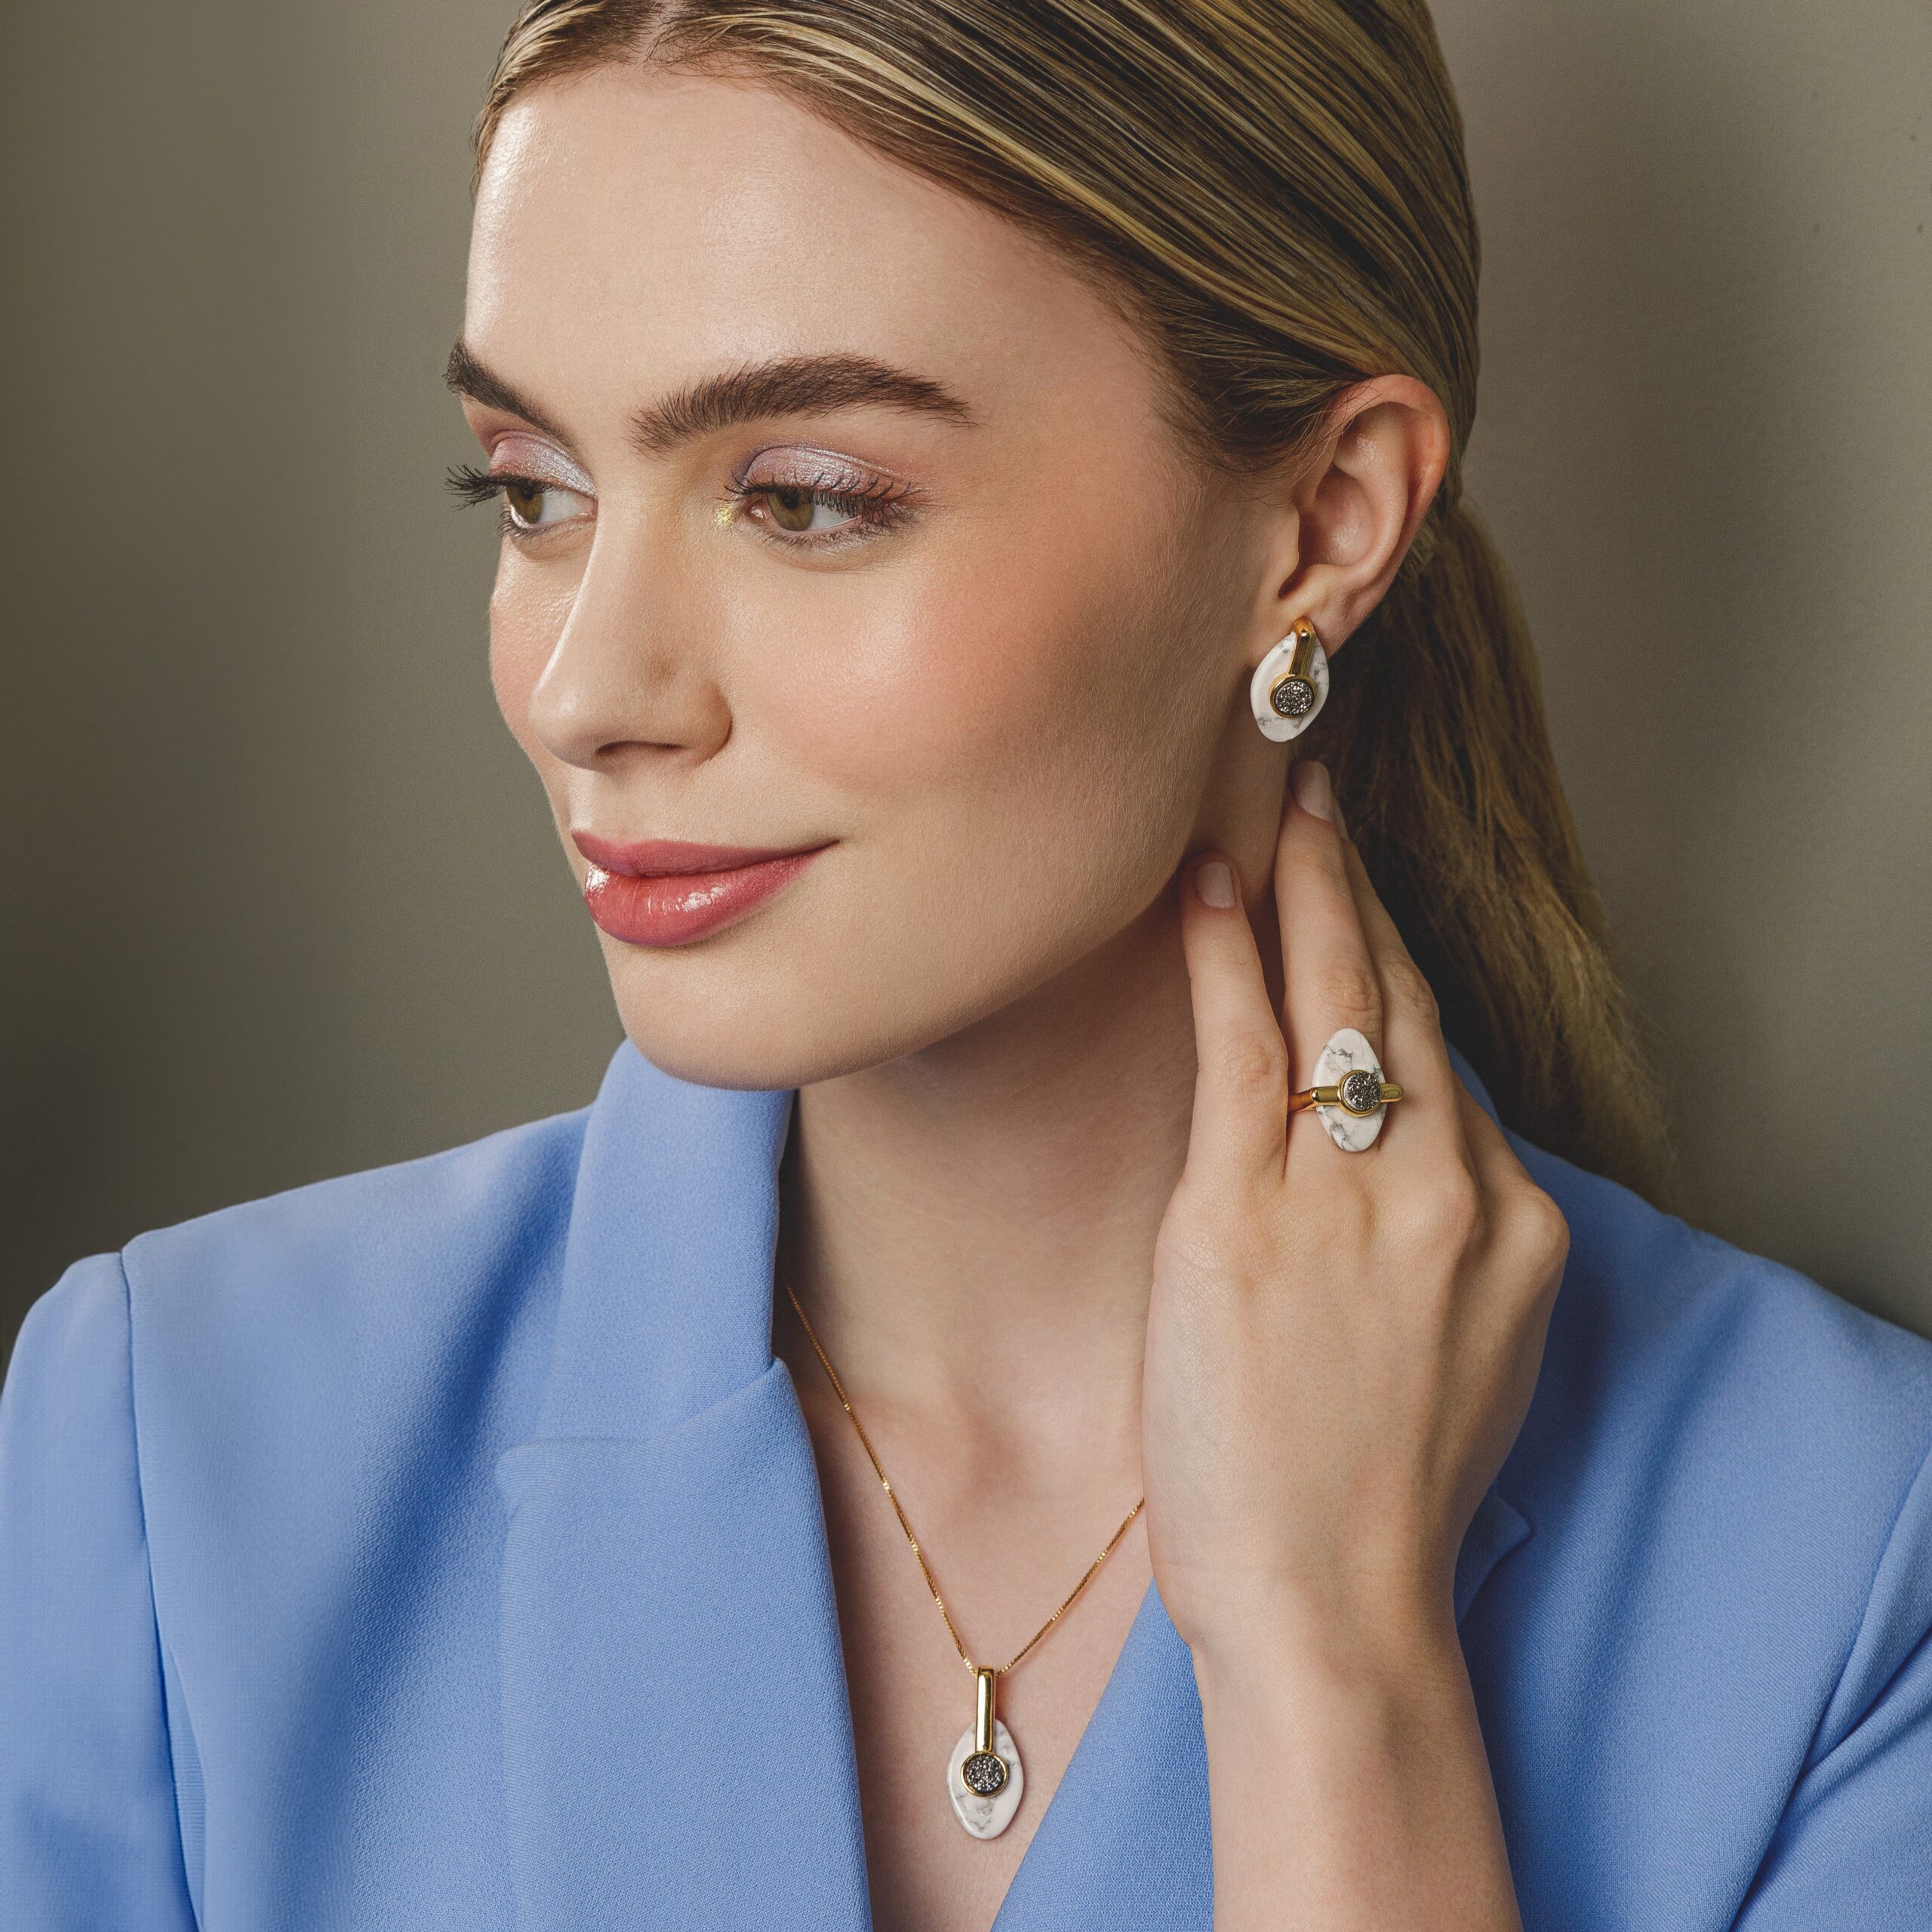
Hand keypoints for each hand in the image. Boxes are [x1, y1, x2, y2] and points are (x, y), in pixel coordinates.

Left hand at [1143, 758, 1567, 1666]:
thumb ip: (1444, 1243)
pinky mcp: (1245, 1216)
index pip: (1445, 1063)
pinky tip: (1210, 884)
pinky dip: (1226, 956)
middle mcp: (1446, 1190)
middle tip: (1330, 795)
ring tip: (1281, 805)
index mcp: (1510, 1224)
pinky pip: (1241, 1050)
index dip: (1398, 968)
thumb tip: (1402, 1164)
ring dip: (1306, 887)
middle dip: (1362, 889)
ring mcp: (1349, 1197)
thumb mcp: (1461, 1354)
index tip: (1367, 907)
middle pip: (1402, 1003)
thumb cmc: (1378, 1498)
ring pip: (1334, 1002)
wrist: (1334, 1606)